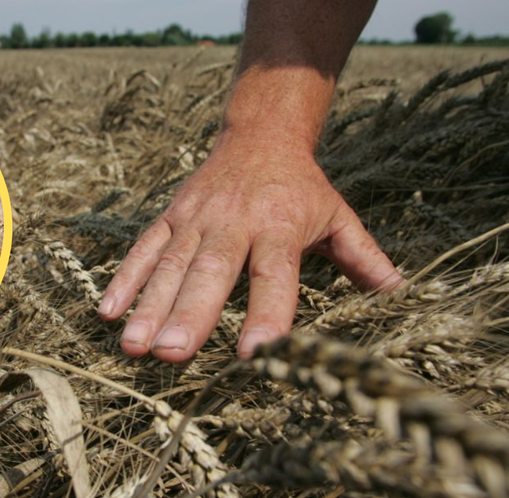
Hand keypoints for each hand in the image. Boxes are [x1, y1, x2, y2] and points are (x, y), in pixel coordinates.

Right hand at [98, 128, 401, 362]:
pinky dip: (125, 279)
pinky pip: (144, 248)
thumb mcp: (338, 214)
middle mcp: (235, 223)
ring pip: (170, 265)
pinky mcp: (171, 216)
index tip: (254, 354)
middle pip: (211, 272)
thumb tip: (401, 292)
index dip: (266, 313)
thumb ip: (364, 256)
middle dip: (190, 315)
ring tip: (134, 346)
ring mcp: (197, 219)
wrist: (260, 132)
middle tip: (173, 355)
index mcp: (281, 226)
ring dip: (150, 306)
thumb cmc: (303, 185)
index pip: (274, 275)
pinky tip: (108, 312)